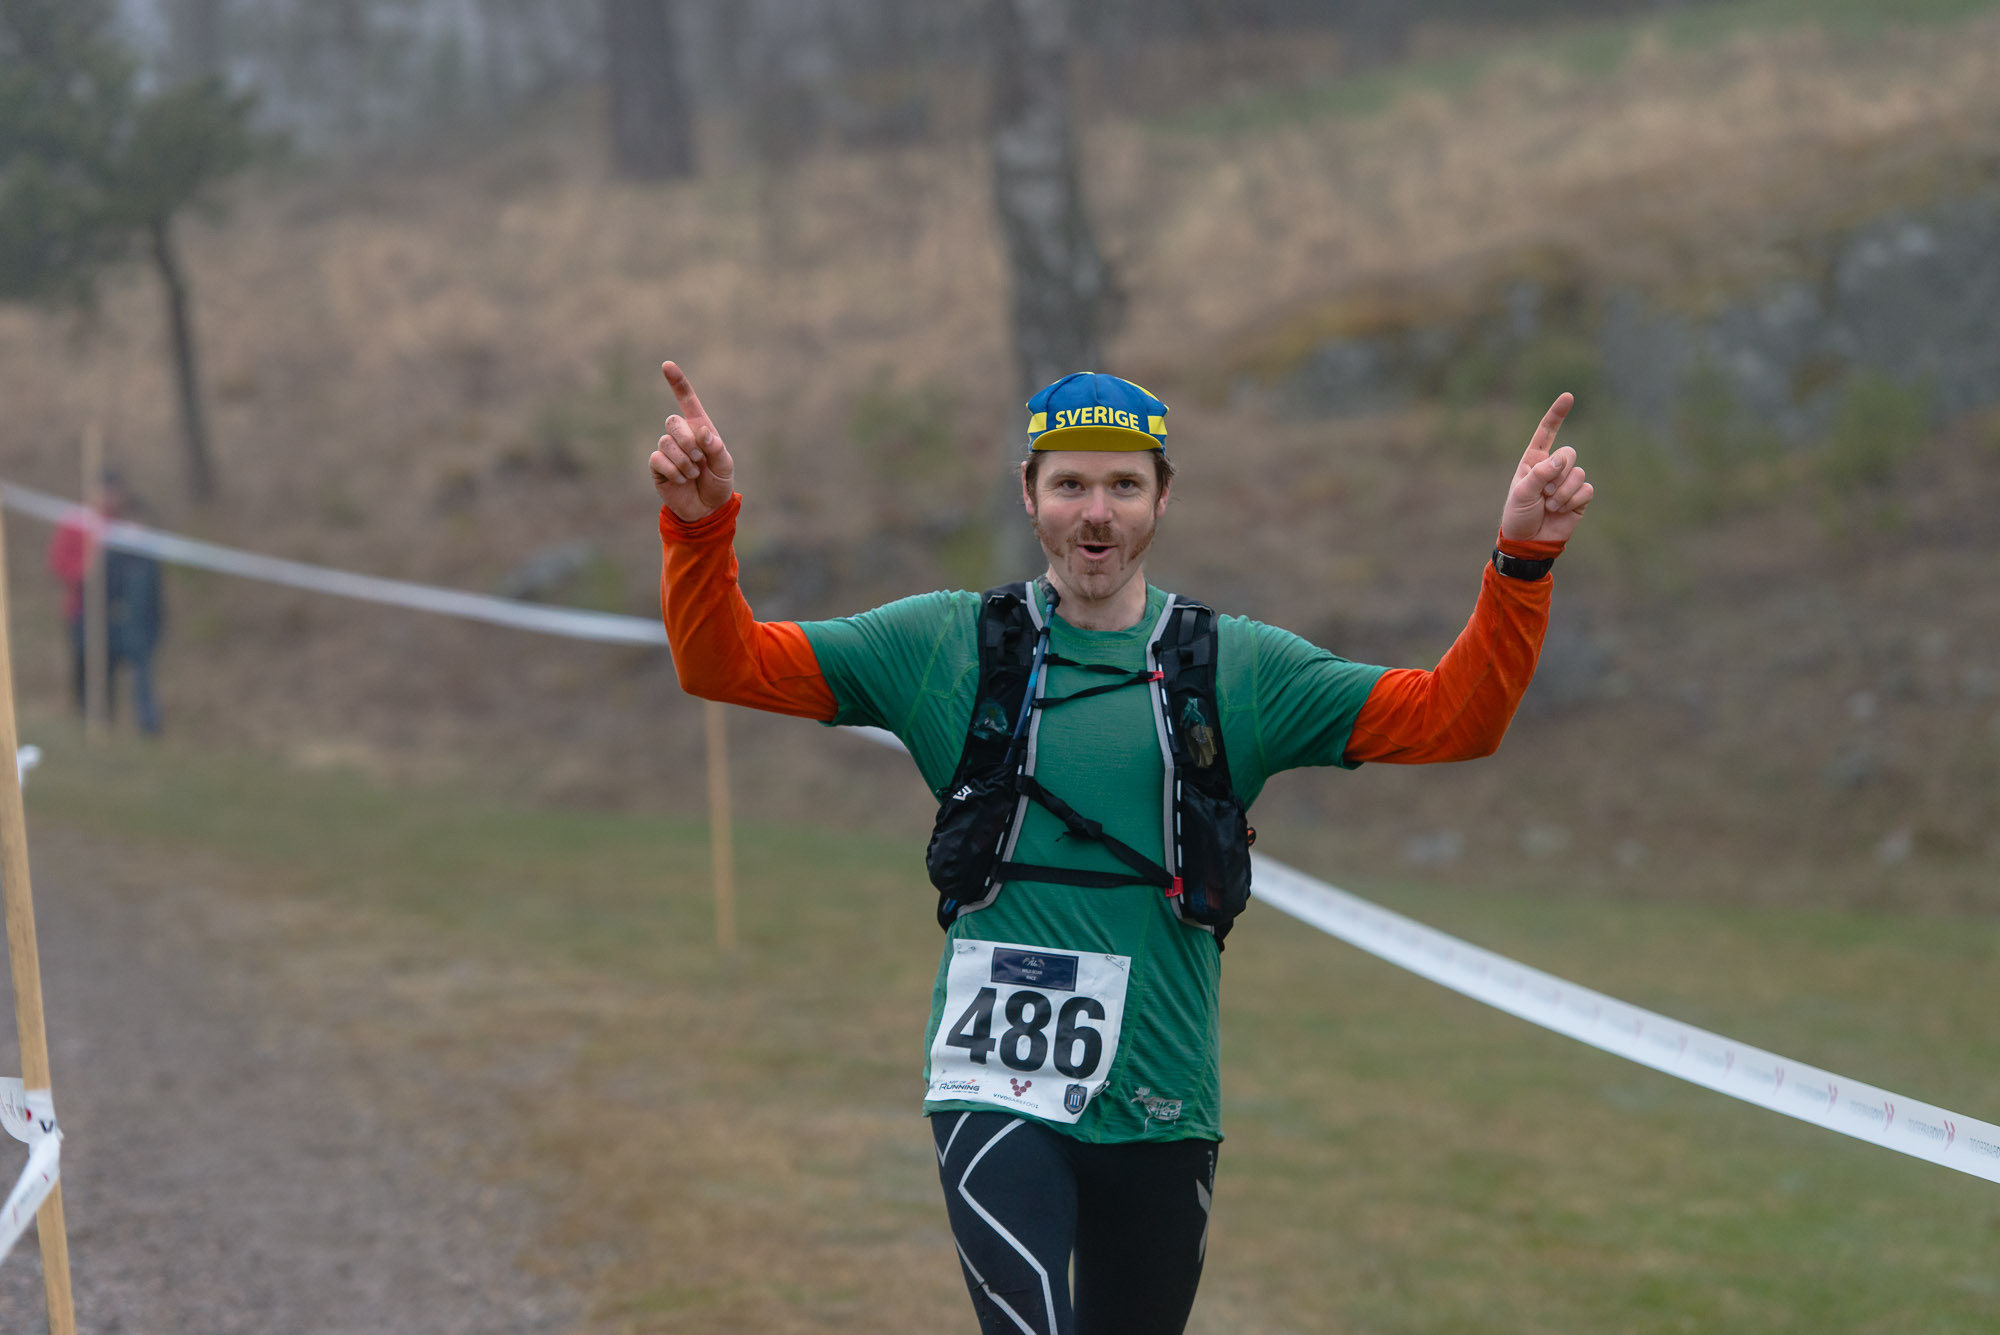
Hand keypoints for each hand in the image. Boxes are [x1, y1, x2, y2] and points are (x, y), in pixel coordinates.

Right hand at [650, 361, 737, 521]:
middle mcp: (681, 435)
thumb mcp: (725, 466)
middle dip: (687, 441)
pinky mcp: (658, 466)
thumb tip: (702, 433)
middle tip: (700, 460)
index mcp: (699, 428)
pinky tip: (682, 480)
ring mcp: (667, 450)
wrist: (706, 509)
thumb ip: (717, 448)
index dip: (677, 383)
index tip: (667, 365)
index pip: (687, 401)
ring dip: (684, 460)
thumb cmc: (718, 483)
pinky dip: (674, 470)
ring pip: (665, 442)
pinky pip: (658, 459)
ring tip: (693, 473)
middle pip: (672, 421)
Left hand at [1500, 393, 1591, 543]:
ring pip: (1578, 473)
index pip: (1546, 433)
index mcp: (1534, 461)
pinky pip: (1586, 489)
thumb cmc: (1519, 516)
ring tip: (1550, 505)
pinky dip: (1573, 501)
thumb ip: (1540, 473)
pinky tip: (1561, 510)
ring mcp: (1567, 482)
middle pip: (1569, 453)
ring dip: (1562, 492)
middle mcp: (1552, 467)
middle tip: (1543, 493)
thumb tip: (1562, 458)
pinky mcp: (1579, 497)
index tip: (1568, 397)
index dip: (1557, 414)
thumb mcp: (1521, 493)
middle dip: (1558, 473)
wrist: (1529, 541)